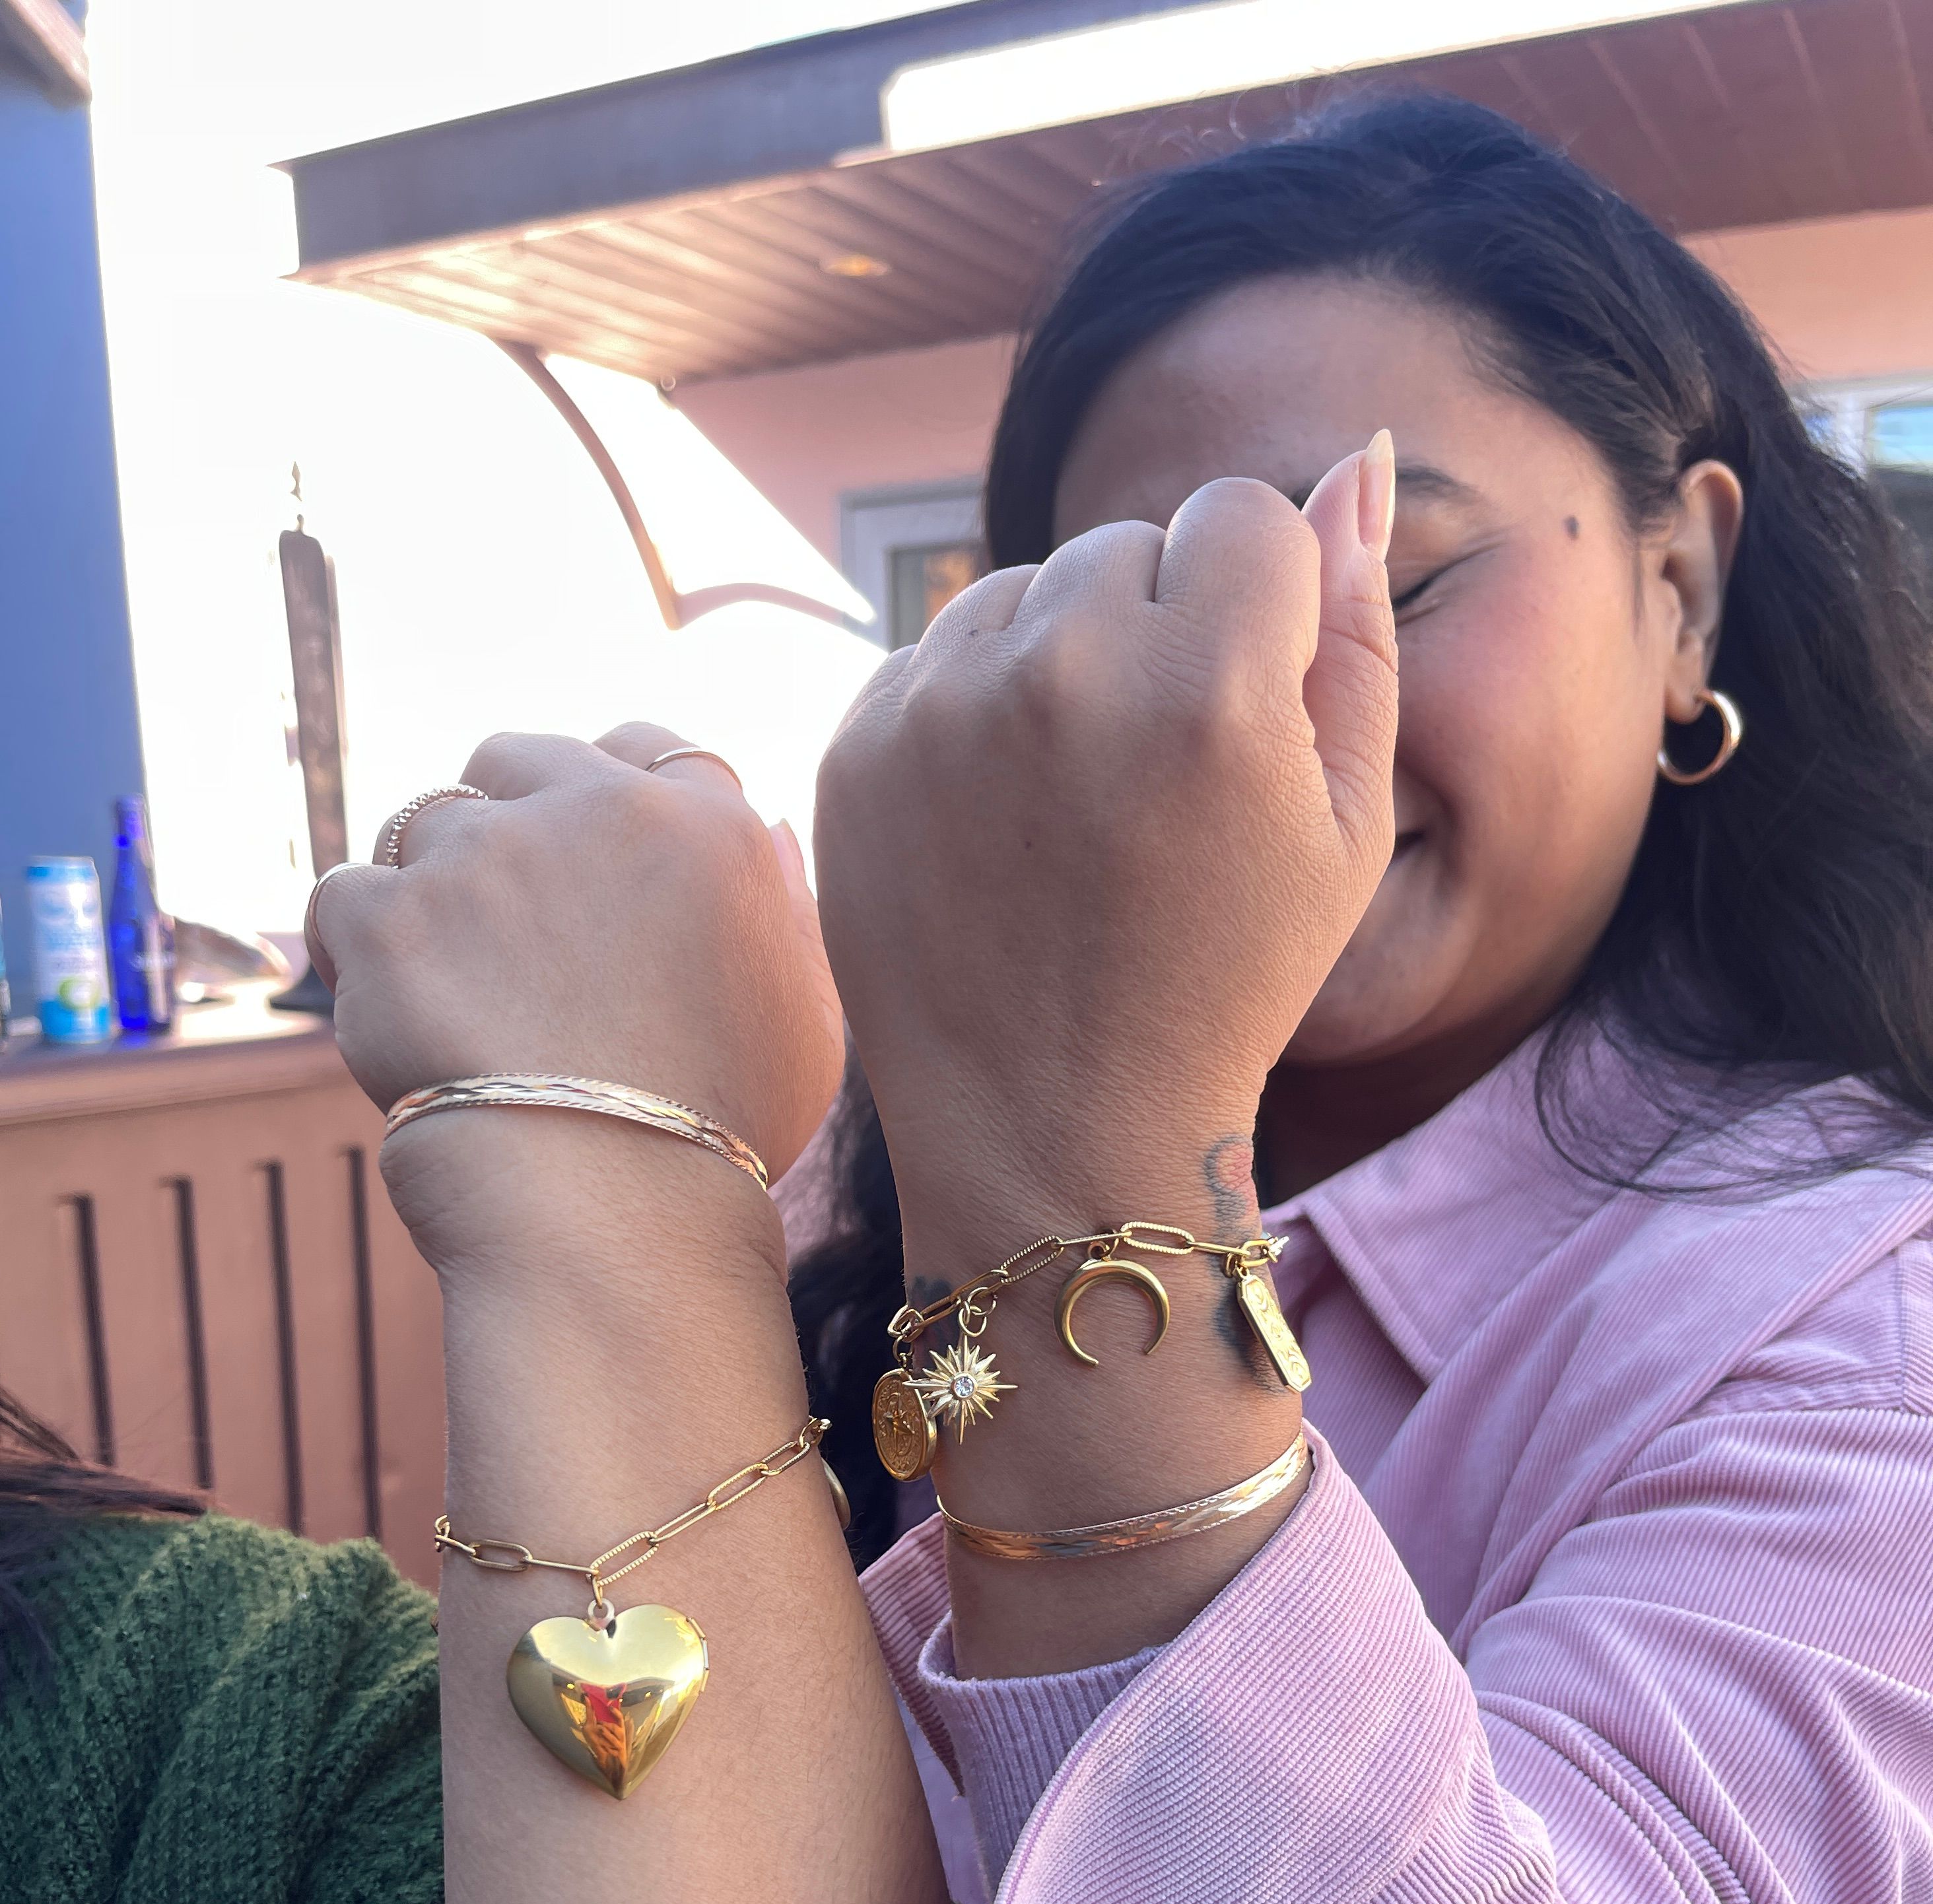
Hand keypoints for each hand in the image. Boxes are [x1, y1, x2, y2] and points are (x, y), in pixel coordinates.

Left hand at [308, 722, 841, 1276]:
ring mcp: (487, 856)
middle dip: (502, 828)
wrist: (616, 1220)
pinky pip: (344, 897)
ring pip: (420, 825)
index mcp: (709, 826)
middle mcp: (599, 810)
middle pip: (515, 759)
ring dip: (429, 894)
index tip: (583, 871)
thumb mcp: (804, 1015)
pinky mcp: (392, 916)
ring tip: (454, 997)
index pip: (640, 747)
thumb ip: (781, 904)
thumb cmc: (722, 1139)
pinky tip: (395, 1019)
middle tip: (506, 936)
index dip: (599, 799)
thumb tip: (760, 822)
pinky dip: (357, 953)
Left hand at [814, 446, 1396, 1258]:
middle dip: (1156, 628)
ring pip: (1024, 587)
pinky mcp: (858, 745)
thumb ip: (1357, 629)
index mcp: (1209, 686)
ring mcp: (944, 707)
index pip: (1242, 515)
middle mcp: (1066, 671)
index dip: (1258, 613)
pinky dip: (973, 711)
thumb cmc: (1225, 985)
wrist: (1055, 1131)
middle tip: (1154, 783)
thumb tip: (1360, 457)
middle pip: (1128, 543)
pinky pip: (939, 652)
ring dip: (1059, 659)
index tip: (1238, 719)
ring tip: (1075, 807)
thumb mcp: (1343, 824)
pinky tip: (1001, 822)